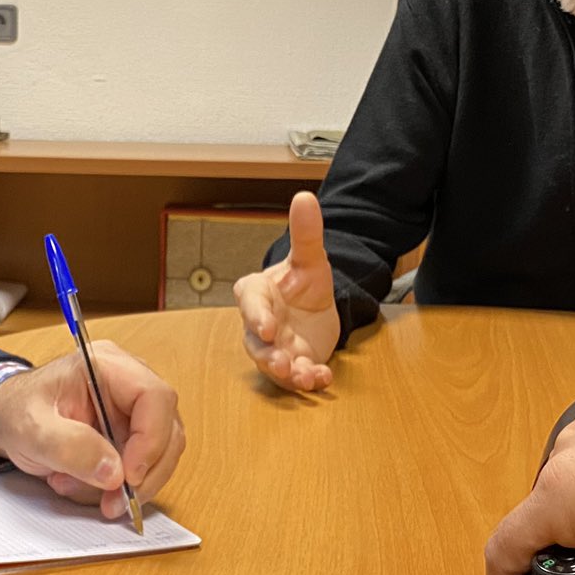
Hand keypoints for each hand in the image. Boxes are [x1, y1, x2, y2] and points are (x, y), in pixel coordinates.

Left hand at [0, 342, 184, 518]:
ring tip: (91, 493)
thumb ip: (69, 447)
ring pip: (161, 454)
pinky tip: (88, 485)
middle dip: (145, 473)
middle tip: (116, 501)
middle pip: (167, 430)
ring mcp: (133, 410)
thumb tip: (115, 472)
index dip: (151, 440)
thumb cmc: (17, 410)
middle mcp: (129, 384)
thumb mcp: (31, 429)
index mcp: (108, 366)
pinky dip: (122, 486)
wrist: (7, 417)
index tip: (128, 475)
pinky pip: (144, 466)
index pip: (155, 397)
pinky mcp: (131, 434)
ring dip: (133, 484)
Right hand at [234, 191, 340, 391]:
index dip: (256, 316)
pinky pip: (295, 377)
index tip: (267, 326)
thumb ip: (306, 233)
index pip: (251, 304)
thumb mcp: (310, 258)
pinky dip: (309, 379)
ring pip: (273, 364)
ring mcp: (274, 348)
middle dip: (268, 356)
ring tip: (306, 377)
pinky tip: (323, 378)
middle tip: (282, 363)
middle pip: (256, 343)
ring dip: (288, 374)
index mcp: (256, 294)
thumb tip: (304, 195)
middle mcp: (258, 325)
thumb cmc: (303, 282)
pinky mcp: (293, 365)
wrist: (318, 307)